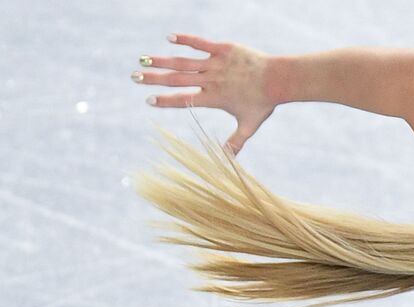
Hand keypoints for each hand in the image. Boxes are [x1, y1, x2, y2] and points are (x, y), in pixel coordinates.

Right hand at [133, 34, 274, 154]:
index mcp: (213, 98)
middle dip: (154, 79)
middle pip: (177, 79)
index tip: (149, 100)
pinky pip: (200, 43)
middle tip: (135, 77)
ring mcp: (215, 63)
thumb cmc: (263, 103)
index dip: (165, 100)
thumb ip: (236, 142)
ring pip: (183, 61)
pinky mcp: (223, 49)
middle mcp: (211, 80)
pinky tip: (169, 38)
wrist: (278, 80)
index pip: (184, 99)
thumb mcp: (249, 125)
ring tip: (144, 59)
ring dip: (162, 60)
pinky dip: (185, 40)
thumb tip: (229, 162)